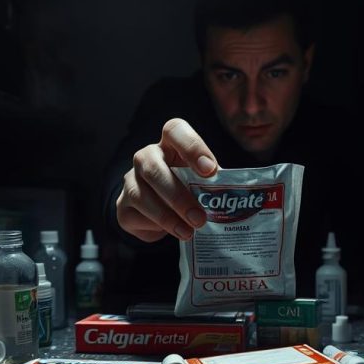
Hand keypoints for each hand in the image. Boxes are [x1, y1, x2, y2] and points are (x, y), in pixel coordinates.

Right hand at [116, 118, 217, 241]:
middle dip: (178, 195)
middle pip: (153, 167)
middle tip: (199, 217)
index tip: (209, 171)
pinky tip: (174, 233)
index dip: (192, 147)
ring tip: (189, 232)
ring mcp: (131, 181)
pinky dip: (157, 227)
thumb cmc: (188, 189)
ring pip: (141, 195)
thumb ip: (215, 185)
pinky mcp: (123, 207)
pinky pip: (136, 216)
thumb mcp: (203, 182)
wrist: (160, 212)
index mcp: (170, 144)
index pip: (174, 130)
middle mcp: (146, 157)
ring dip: (167, 216)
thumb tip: (240, 199)